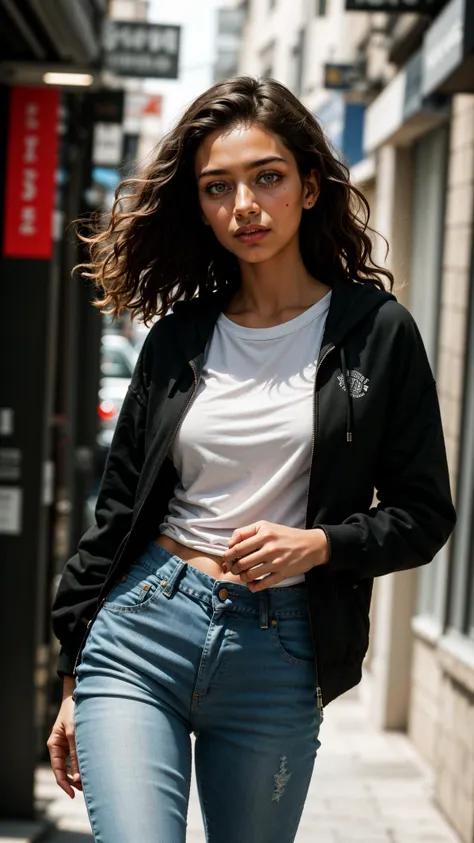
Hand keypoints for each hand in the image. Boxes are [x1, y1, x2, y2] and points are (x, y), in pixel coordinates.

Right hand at [47, 676, 81, 797]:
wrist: (80, 694)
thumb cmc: (73, 711)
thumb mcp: (73, 733)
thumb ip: (76, 754)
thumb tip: (79, 777)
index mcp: (54, 745)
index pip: (58, 770)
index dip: (64, 784)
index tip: (72, 795)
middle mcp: (60, 746)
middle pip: (65, 770)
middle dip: (74, 781)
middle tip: (86, 790)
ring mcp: (68, 744)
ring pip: (73, 764)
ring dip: (80, 773)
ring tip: (91, 782)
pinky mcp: (76, 740)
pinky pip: (79, 756)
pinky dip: (84, 763)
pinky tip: (92, 769)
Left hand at [223, 521, 328, 590]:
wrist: (311, 545)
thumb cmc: (285, 535)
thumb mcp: (265, 526)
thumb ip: (245, 532)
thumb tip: (229, 544)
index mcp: (264, 534)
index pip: (238, 548)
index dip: (228, 556)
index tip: (227, 559)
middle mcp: (270, 548)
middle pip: (242, 563)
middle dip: (234, 568)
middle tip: (233, 569)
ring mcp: (276, 562)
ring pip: (250, 575)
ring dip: (242, 577)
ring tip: (243, 575)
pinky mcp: (283, 574)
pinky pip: (264, 584)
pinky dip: (254, 587)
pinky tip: (251, 585)